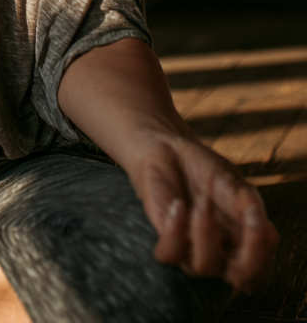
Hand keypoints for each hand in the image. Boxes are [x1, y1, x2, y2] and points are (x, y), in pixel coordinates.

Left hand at [131, 134, 278, 291]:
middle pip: (240, 278)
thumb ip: (246, 204)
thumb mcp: (232, 182)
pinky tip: (177, 204)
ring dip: (206, 231)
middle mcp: (221, 254)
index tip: (253, 213)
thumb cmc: (206, 171)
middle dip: (243, 254)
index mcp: (244, 244)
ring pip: (203, 266)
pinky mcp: (166, 241)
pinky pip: (169, 254)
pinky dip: (175, 230)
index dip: (260, 247)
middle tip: (241, 216)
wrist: (169, 152)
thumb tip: (264, 228)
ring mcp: (192, 251)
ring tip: (203, 199)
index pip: (260, 264)